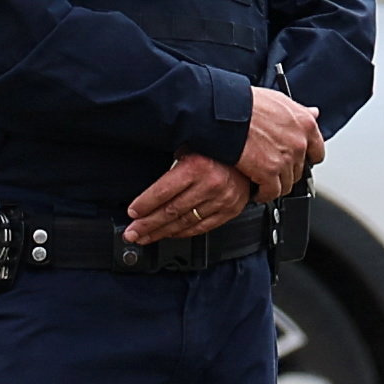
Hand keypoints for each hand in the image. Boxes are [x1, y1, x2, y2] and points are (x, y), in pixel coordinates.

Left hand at [125, 155, 255, 246]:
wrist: (251, 153)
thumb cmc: (217, 147)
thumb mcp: (191, 146)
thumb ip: (174, 164)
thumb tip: (148, 185)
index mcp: (197, 166)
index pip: (163, 191)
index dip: (145, 204)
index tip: (132, 213)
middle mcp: (210, 184)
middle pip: (171, 210)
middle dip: (147, 225)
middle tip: (132, 233)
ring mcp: (222, 200)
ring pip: (185, 222)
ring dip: (162, 232)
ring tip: (145, 237)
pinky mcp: (230, 210)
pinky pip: (202, 228)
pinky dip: (183, 233)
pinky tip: (169, 234)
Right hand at [235, 86, 325, 198]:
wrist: (224, 113)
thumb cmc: (245, 104)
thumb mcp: (279, 100)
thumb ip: (298, 111)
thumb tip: (314, 113)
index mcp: (304, 124)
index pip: (317, 151)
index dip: (305, 158)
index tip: (297, 161)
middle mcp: (299, 143)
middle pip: (299, 170)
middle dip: (285, 171)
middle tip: (271, 169)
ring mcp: (285, 159)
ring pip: (287, 184)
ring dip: (274, 184)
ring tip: (261, 182)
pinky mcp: (269, 172)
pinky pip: (272, 192)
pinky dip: (263, 194)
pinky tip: (255, 191)